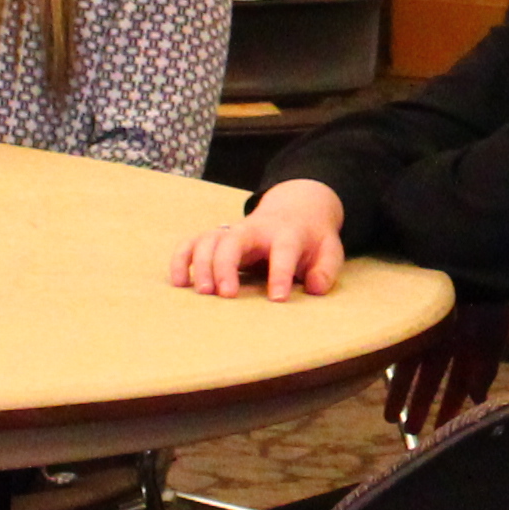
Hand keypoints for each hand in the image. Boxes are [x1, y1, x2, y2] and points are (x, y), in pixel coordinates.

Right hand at [175, 179, 349, 298]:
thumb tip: (313, 288)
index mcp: (287, 233)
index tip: (277, 299)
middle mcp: (255, 230)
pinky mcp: (217, 238)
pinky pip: (192, 243)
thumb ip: (325, 269)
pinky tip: (179, 282)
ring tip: (202, 293)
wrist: (296, 210)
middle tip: (226, 295)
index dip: (280, 273)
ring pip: (209, 239)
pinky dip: (182, 259)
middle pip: (234, 239)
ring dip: (201, 264)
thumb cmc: (311, 239)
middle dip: (226, 266)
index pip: (282, 250)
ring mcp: (233, 231)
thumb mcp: (329, 250)